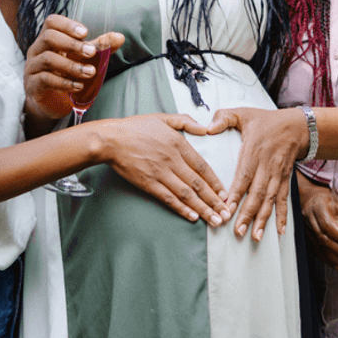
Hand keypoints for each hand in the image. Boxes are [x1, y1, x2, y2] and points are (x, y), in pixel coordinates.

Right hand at [25, 14, 125, 120]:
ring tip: (90, 72)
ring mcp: (32, 68)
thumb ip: (99, 48)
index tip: (85, 33)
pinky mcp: (32, 85)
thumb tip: (120, 37)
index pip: (51, 22)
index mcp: (48, 39)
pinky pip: (45, 79)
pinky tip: (78, 86)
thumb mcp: (83, 60)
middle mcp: (37, 50)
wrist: (53, 103)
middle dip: (72, 44)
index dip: (67, 24)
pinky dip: (64, 82)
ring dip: (71, 65)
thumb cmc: (67, 76)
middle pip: (49, 37)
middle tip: (91, 53)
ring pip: (48, 59)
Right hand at [97, 113, 231, 226]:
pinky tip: (193, 217)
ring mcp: (160, 173)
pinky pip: (168, 198)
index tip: (225, 194)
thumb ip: (186, 122)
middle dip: (214, 201)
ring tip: (215, 220)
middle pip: (198, 183)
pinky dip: (181, 208)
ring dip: (202, 208)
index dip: (215, 182)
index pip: (202, 166)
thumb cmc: (136, 127)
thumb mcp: (163, 117)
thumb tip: (206, 127)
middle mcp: (172, 160)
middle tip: (226, 213)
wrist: (111, 139)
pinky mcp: (148, 183)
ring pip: (186, 194)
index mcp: (178, 143)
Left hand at [206, 107, 307, 240]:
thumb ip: (224, 118)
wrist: (296, 126)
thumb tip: (207, 127)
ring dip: (262, 220)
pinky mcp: (284, 181)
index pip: (244, 175)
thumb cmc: (265, 121)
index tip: (228, 208)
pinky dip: (281, 217)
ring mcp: (277, 175)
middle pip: (257, 193)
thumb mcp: (243, 113)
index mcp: (254, 151)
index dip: (237, 193)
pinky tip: (278, 232)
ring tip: (254, 236)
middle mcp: (267, 166)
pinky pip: (283, 201)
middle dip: (248, 214)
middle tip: (238, 231)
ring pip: (270, 200)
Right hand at [299, 178, 337, 271]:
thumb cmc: (328, 201)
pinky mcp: (308, 240)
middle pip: (324, 240)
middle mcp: (310, 221)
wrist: (310, 201)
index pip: (327, 225)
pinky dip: (330, 262)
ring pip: (321, 249)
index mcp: (318, 208)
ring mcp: (307, 232)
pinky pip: (318, 253)